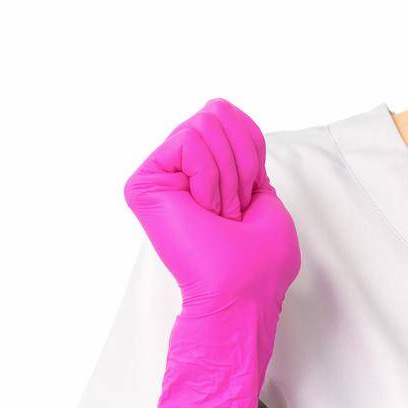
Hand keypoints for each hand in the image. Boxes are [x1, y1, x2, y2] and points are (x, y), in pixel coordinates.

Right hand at [123, 98, 301, 407]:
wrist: (240, 293)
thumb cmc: (259, 261)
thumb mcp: (263, 195)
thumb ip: (243, 157)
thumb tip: (222, 114)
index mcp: (205, 174)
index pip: (232, 118)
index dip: (253, 152)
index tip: (248, 198)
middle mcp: (177, 170)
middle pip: (218, 115)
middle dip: (241, 163)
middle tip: (231, 211)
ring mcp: (159, 175)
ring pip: (204, 126)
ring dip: (228, 176)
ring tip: (217, 215)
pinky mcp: (143, 184)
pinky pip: (190, 142)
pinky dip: (211, 176)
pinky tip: (203, 210)